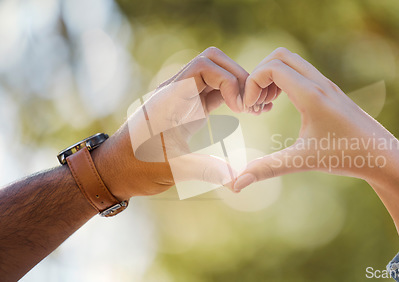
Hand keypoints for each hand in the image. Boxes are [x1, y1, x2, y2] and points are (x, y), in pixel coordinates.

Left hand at [92, 47, 253, 199]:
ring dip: (238, 85)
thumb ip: (204, 170)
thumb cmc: (136, 167)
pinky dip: (233, 95)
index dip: (228, 80)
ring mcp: (183, 97)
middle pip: (214, 62)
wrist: (116, 169)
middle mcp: (177, 91)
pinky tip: (247, 111)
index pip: (204, 65)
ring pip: (217, 73)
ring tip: (256, 108)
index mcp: (170, 98)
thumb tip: (236, 180)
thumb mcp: (171, 169)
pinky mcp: (189, 108)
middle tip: (253, 105)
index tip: (240, 107)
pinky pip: (215, 90)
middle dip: (239, 77)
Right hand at [234, 47, 398, 190]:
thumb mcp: (302, 161)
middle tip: (256, 103)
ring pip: (292, 62)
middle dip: (260, 74)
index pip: (271, 67)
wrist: (384, 156)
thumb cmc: (346, 157)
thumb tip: (236, 185)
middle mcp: (319, 83)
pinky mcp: (331, 92)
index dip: (252, 83)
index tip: (250, 109)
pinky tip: (283, 107)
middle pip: (280, 56)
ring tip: (266, 106)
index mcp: (311, 95)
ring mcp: (327, 85)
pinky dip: (285, 81)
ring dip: (273, 77)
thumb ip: (266, 168)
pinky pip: (302, 73)